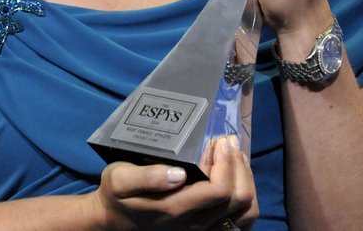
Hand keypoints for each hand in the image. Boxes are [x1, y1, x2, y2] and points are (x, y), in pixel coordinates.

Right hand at [88, 136, 257, 229]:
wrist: (116, 220)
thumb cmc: (118, 195)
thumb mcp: (119, 179)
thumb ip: (147, 176)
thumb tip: (179, 173)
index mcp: (176, 209)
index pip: (219, 191)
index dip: (226, 164)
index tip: (219, 141)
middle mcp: (195, 225)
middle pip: (238, 199)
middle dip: (238, 165)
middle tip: (227, 142)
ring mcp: (204, 229)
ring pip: (245, 211)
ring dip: (245, 179)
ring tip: (234, 156)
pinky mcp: (208, 228)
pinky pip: (241, 220)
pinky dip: (246, 196)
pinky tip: (236, 175)